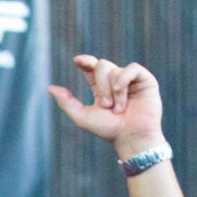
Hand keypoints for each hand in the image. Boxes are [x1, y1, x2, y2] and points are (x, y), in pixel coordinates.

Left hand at [48, 55, 166, 155]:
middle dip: (101, 85)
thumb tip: (50, 87)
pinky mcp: (145, 80)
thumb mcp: (82, 116)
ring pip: (115, 70)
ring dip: (113, 90)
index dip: (85, 61)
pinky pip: (132, 68)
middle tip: (106, 105)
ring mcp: (131, 80)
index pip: (92, 68)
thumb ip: (66, 102)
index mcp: (101, 88)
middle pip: (102, 66)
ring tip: (119, 108)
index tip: (77, 61)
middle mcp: (115, 81)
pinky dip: (124, 78)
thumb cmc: (108, 129)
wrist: (131, 136)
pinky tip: (121, 90)